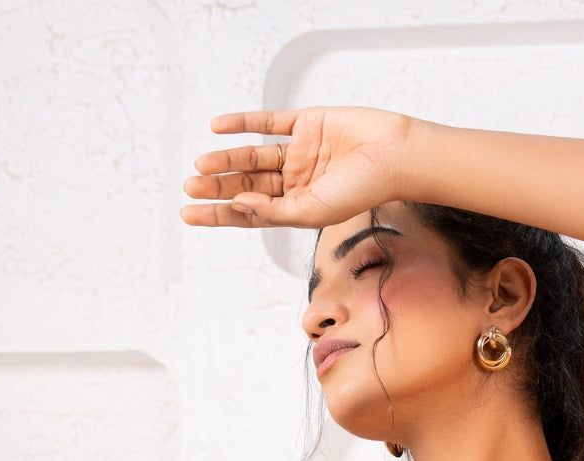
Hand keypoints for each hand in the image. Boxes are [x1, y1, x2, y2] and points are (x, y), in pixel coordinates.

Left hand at [180, 106, 421, 228]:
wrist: (394, 155)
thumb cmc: (362, 190)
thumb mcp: (312, 211)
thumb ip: (274, 211)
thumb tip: (237, 205)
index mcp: (298, 207)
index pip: (250, 212)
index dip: (219, 214)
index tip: (190, 214)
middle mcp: (296, 181)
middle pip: (248, 184)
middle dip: (218, 186)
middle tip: (190, 186)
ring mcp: (301, 152)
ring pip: (254, 157)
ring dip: (226, 159)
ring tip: (201, 164)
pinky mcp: (307, 123)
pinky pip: (269, 123)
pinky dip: (243, 124)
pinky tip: (219, 128)